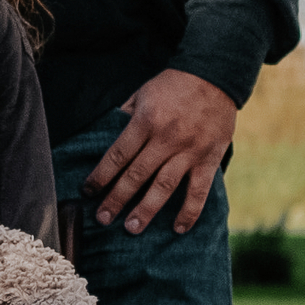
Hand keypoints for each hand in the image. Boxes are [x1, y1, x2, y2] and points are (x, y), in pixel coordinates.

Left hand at [85, 67, 240, 234]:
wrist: (215, 75)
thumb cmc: (173, 86)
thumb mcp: (142, 93)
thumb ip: (125, 117)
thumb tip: (104, 137)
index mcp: (146, 121)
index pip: (118, 155)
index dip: (101, 176)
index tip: (88, 192)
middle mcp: (166, 138)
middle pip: (137, 174)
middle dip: (117, 199)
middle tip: (103, 219)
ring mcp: (189, 150)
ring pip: (165, 186)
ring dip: (147, 209)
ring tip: (132, 228)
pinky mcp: (209, 158)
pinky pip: (199, 190)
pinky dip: (189, 211)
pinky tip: (178, 228)